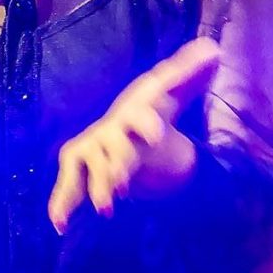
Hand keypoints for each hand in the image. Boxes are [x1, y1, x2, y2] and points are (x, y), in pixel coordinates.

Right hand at [47, 37, 222, 234]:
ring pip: (91, 166)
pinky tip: (59, 224)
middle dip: (118, 162)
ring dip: (97, 187)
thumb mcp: (173, 92)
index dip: (146, 124)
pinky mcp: (79, 166)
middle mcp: (111, 127)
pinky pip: (69, 185)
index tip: (156, 136)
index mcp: (136, 111)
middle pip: (113, 145)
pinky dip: (61, 203)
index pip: (142, 114)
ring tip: (106, 208)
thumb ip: (190, 72)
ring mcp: (93, 147)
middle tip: (123, 184)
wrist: (126, 125)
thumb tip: (213, 48)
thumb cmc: (151, 108)